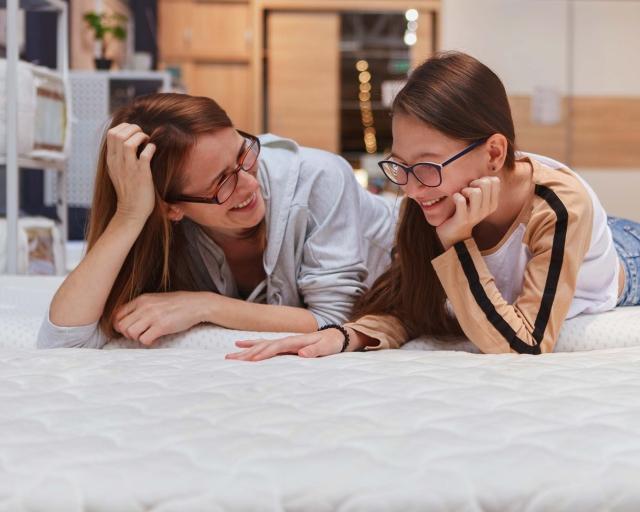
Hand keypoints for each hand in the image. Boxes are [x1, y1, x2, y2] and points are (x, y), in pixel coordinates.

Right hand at [106, 122, 156, 223]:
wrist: (131, 211)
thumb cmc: (128, 190)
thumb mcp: (118, 171)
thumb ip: (120, 156)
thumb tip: (130, 140)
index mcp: (111, 160)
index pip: (111, 134)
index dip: (124, 127)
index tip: (134, 132)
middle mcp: (117, 162)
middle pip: (118, 134)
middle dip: (133, 129)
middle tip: (142, 135)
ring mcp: (129, 168)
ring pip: (129, 142)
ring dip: (141, 136)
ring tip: (147, 141)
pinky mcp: (141, 174)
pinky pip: (145, 155)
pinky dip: (151, 148)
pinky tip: (153, 150)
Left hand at [113, 291, 211, 345]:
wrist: (197, 304)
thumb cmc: (178, 303)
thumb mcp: (156, 299)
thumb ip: (142, 306)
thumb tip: (129, 319)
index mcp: (142, 299)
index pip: (118, 314)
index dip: (119, 325)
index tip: (127, 329)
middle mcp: (145, 306)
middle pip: (121, 325)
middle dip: (127, 333)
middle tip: (137, 335)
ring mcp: (153, 316)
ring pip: (131, 333)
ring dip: (137, 338)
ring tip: (147, 336)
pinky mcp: (161, 326)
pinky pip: (144, 339)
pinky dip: (148, 342)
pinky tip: (155, 339)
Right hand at [225, 328, 346, 361]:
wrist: (336, 336)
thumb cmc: (331, 343)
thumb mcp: (326, 347)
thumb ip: (314, 351)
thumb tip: (302, 354)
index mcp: (295, 341)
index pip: (276, 347)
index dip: (264, 353)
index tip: (252, 359)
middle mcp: (286, 340)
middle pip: (263, 345)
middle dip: (247, 352)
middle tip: (230, 359)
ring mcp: (283, 341)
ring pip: (260, 345)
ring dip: (245, 349)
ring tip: (229, 354)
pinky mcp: (283, 344)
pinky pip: (264, 344)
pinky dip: (252, 344)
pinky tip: (240, 345)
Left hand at [436, 176, 500, 249]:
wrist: (453, 232)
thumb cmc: (465, 210)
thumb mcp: (478, 200)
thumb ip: (484, 188)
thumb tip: (486, 173)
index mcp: (493, 203)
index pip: (495, 181)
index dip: (483, 178)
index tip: (476, 186)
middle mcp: (487, 209)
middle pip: (486, 184)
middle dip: (474, 182)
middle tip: (467, 190)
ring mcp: (475, 215)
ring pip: (475, 192)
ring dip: (465, 190)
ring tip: (462, 195)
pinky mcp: (463, 218)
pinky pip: (461, 200)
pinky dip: (456, 196)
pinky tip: (455, 199)